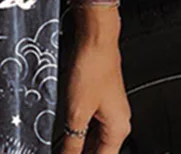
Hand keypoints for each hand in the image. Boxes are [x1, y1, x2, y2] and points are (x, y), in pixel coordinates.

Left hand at [61, 10, 131, 153]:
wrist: (95, 39)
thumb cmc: (92, 68)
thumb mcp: (77, 110)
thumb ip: (72, 140)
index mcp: (119, 129)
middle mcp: (118, 120)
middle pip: (99, 148)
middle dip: (80, 152)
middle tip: (62, 150)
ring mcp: (108, 107)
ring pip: (93, 135)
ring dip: (77, 142)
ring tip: (62, 144)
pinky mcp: (98, 95)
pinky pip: (89, 120)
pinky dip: (77, 127)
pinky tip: (64, 129)